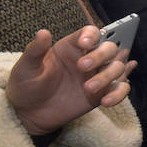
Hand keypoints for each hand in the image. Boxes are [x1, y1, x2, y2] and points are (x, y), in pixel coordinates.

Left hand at [7, 26, 134, 135]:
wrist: (28, 114)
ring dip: (107, 76)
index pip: (91, 33)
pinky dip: (119, 94)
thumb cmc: (26, 86)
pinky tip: (106, 101)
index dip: (92, 35)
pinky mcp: (103, 93)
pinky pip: (121, 89)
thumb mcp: (25, 67)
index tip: (84, 44)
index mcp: (72, 47)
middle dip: (100, 56)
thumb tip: (43, 32)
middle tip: (83, 68)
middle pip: (109, 48)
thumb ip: (35, 50)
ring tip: (88, 89)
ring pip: (117, 68)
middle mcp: (89, 58)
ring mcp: (97, 76)